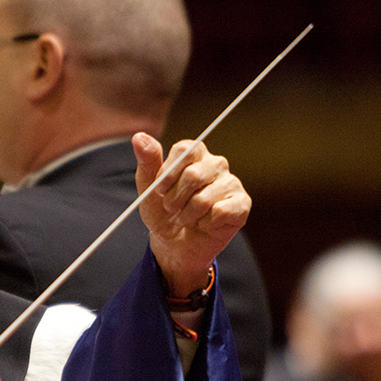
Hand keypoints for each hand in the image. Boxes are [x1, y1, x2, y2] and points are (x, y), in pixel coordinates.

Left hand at [133, 132, 250, 297]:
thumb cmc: (163, 212)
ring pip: (204, 199)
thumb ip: (147, 161)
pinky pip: (221, 212)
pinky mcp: (242, 203)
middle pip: (194, 175)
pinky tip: (204, 224)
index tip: (160, 190)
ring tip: (186, 218)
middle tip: (171, 208)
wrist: (175, 244)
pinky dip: (205, 224)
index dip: (169, 173)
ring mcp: (230, 183)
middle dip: (174, 199)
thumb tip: (139, 136)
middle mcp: (215, 164)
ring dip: (187, 215)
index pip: (185, 149)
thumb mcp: (148, 188)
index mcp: (194, 154)